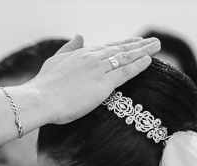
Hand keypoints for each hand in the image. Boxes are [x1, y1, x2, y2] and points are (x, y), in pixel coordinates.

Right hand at [27, 35, 159, 123]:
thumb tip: (79, 35)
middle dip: (138, 44)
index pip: (107, 47)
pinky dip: (139, 65)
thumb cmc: (43, 85)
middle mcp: (93, 57)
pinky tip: (150, 61)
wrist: (39, 99)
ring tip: (157, 46)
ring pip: (127, 56)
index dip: (122, 44)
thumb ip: (69, 48)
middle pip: (120, 48)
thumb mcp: (55, 61)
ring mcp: (99, 69)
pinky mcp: (104, 83)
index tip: (134, 41)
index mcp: (81, 53)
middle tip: (153, 41)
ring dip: (144, 50)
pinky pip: (126, 71)